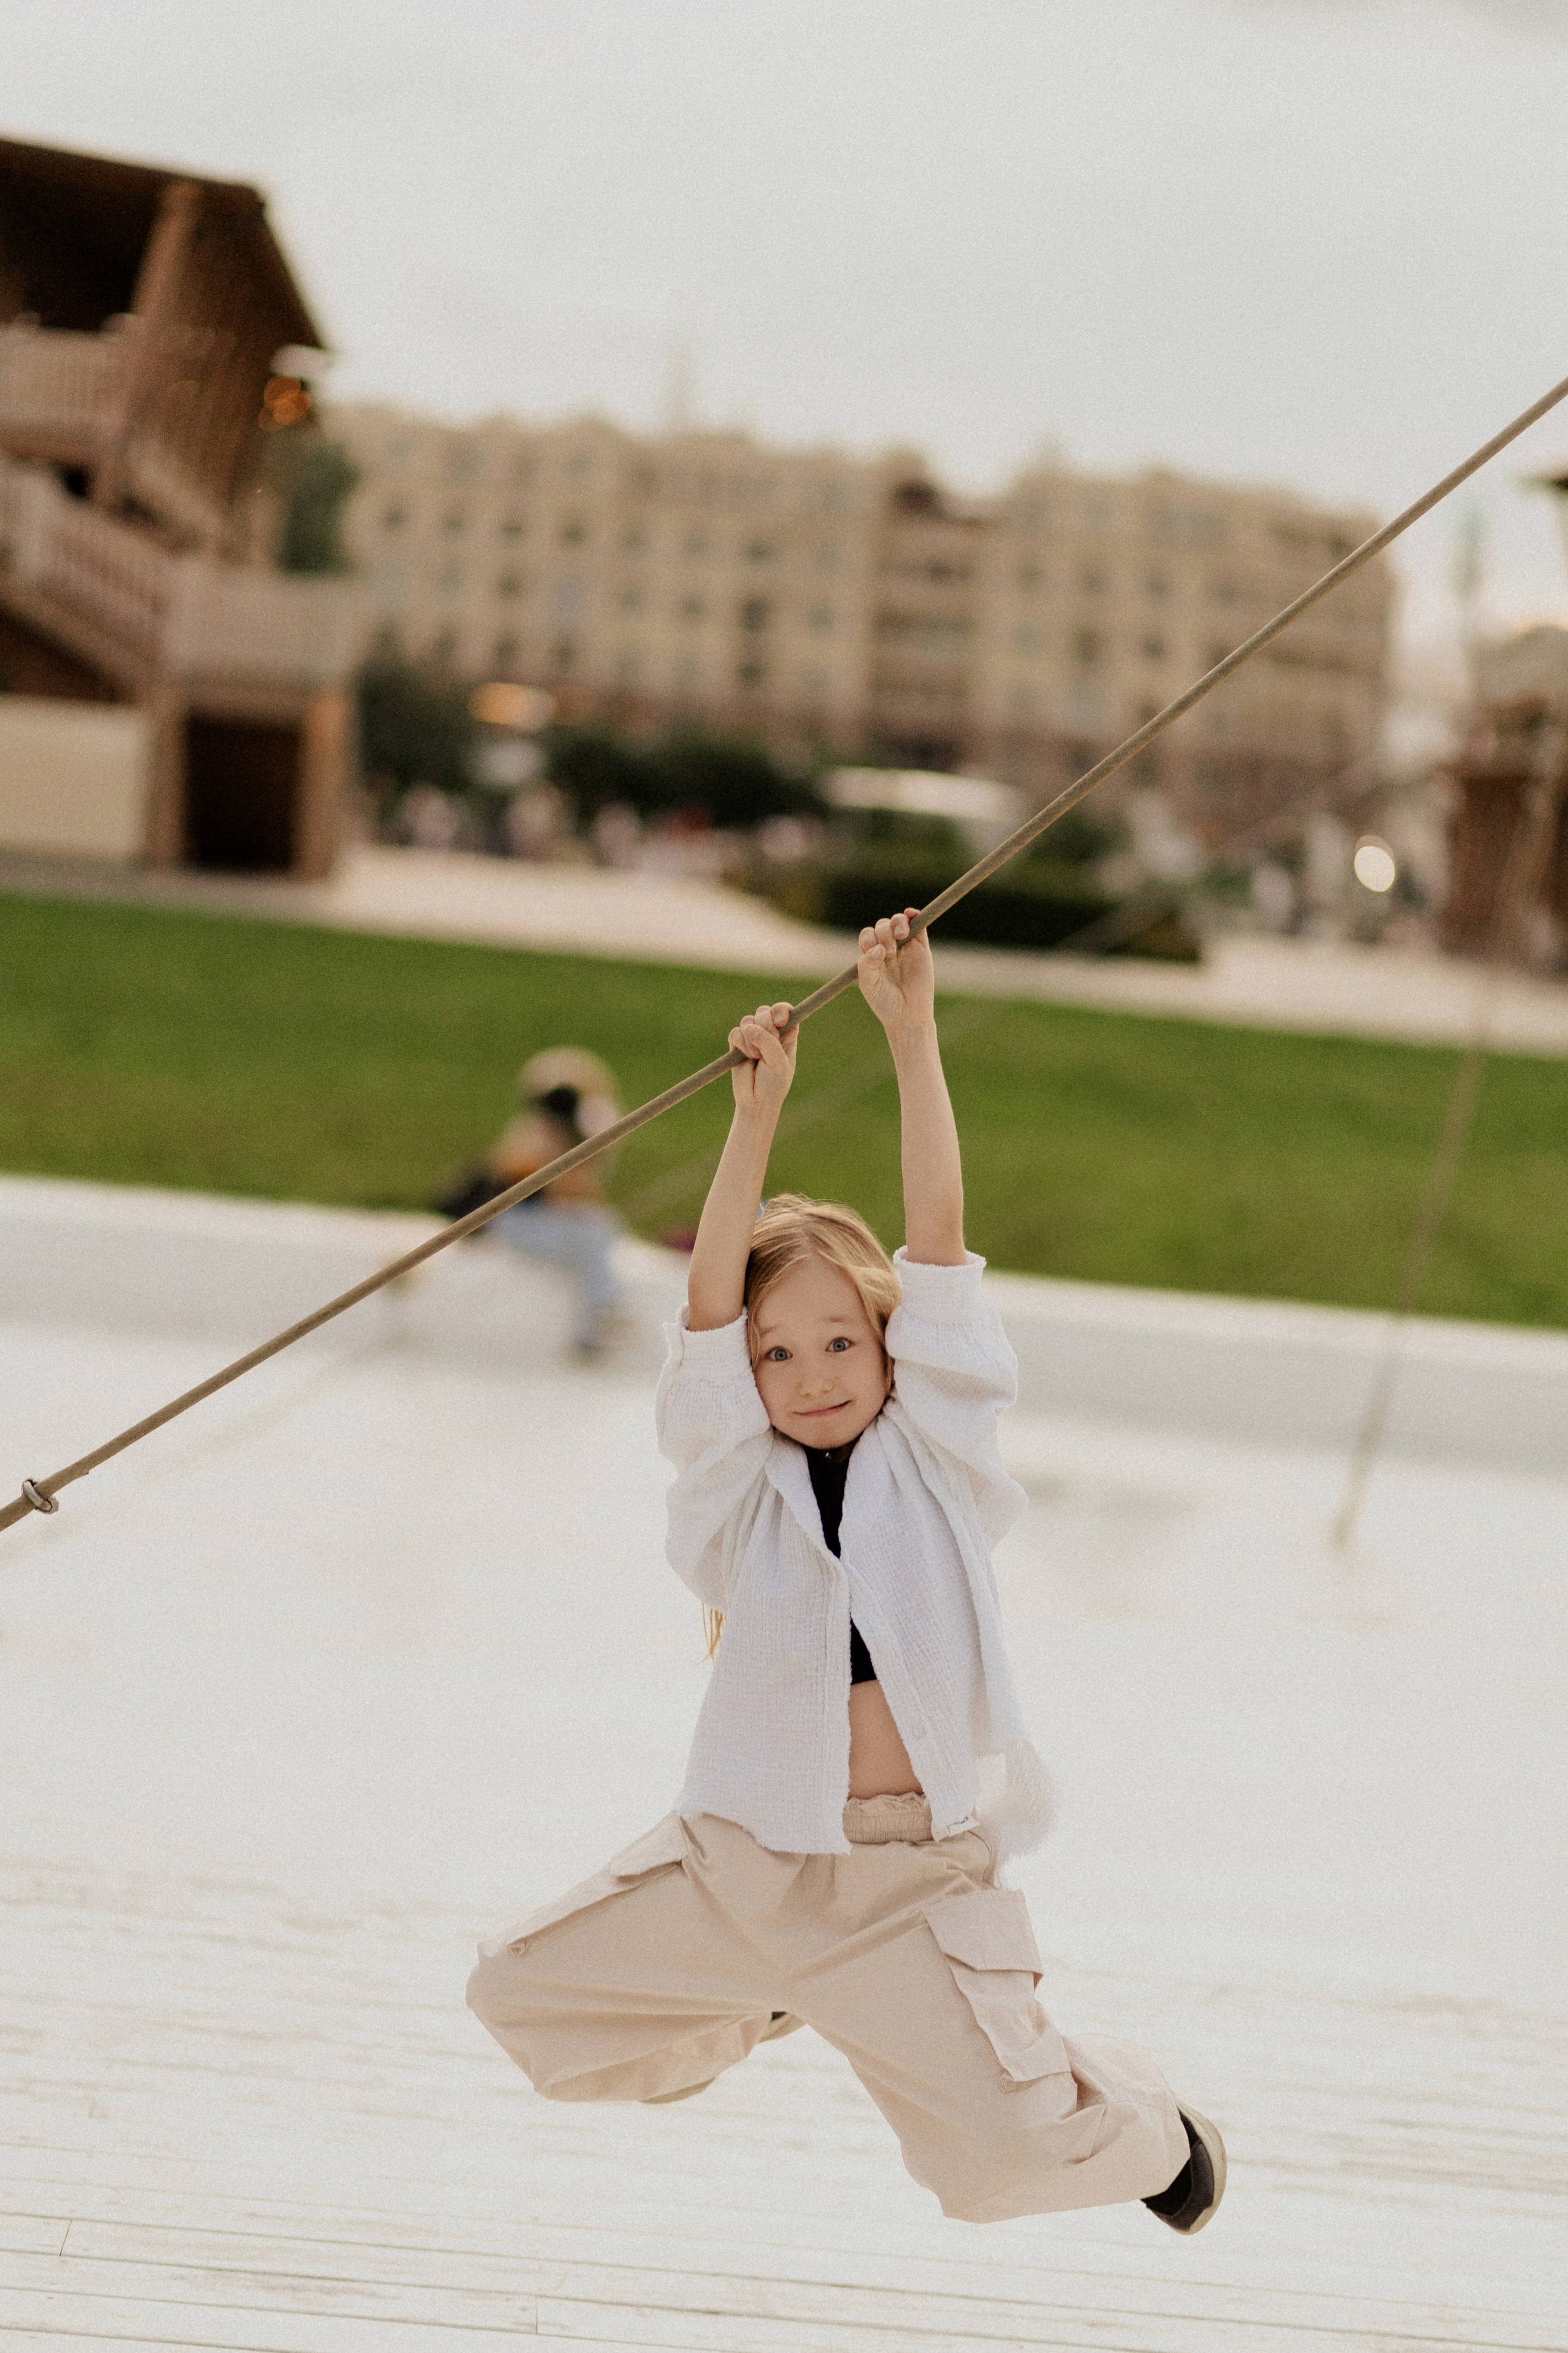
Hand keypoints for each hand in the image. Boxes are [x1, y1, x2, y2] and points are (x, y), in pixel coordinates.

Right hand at [729, 1001, 796, 1111]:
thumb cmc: (774, 1084)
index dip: (781, 1010)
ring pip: (747, 1020)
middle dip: (764, 1024)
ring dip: (751, 1038)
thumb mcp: (779, 1064)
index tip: (779, 1020)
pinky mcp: (737, 1043)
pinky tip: (745, 1057)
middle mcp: (770, 1032)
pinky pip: (735, 1032)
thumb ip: (769, 1044)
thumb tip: (750, 1028)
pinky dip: (739, 1043)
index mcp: (787, 1034)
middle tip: (766, 1045)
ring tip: (756, 1057)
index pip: (785, 1011)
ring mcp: (753, 1036)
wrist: (755, 1101)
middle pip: (765, 1011)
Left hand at [857, 909, 934, 1038]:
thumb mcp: (869, 985)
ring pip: (898, 922)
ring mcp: (905, 946)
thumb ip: (867, 965)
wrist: (908, 1015)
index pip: (868, 935)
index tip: (877, 953)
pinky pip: (918, 925)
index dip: (870, 938)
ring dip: (897, 923)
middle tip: (890, 953)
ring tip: (901, 935)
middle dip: (883, 934)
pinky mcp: (921, 947)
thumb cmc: (885, 1003)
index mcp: (872, 955)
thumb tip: (878, 948)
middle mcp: (888, 948)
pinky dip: (914, 915)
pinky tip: (911, 914)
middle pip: (882, 926)